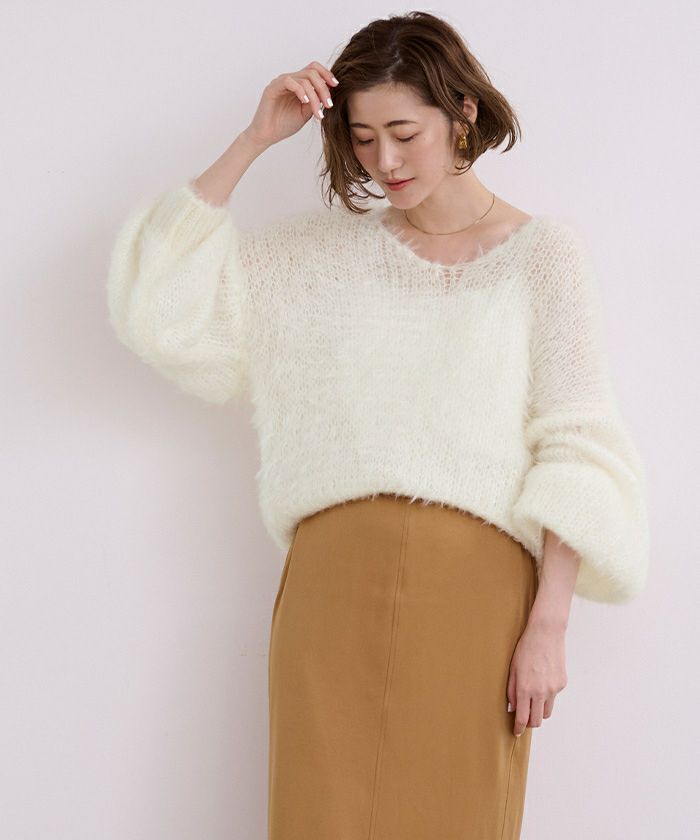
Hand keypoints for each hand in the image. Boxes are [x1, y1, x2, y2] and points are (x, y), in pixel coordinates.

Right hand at [244, 60, 337, 149]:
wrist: (267, 136)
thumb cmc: (284, 125)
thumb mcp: (306, 113)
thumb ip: (316, 101)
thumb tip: (330, 92)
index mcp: (298, 84)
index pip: (314, 69)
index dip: (326, 74)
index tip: (336, 86)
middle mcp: (290, 80)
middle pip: (312, 72)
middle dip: (324, 88)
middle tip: (329, 105)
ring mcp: (281, 82)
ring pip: (304, 78)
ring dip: (315, 95)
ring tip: (318, 112)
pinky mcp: (273, 88)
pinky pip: (290, 81)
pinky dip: (301, 91)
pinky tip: (305, 102)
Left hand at [506, 620, 567, 736]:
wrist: (545, 634)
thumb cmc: (526, 649)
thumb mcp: (512, 669)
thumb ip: (511, 691)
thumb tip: (512, 708)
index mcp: (524, 688)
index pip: (522, 717)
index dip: (518, 727)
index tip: (516, 732)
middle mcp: (540, 692)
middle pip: (537, 721)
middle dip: (529, 723)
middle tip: (524, 718)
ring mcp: (553, 689)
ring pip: (547, 712)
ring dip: (539, 712)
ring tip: (533, 702)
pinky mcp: (562, 684)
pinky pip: (553, 697)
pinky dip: (547, 696)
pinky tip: (542, 682)